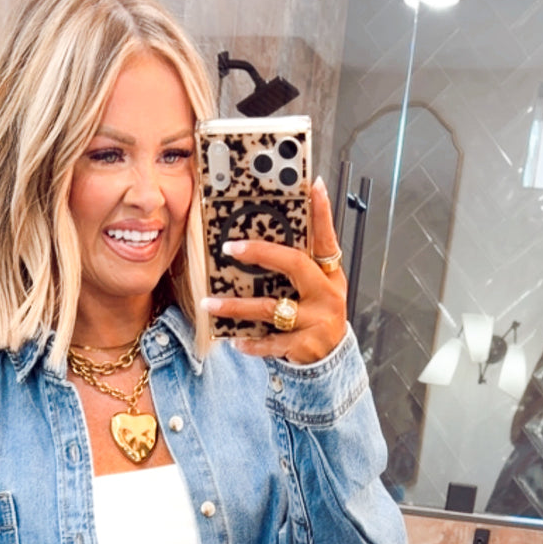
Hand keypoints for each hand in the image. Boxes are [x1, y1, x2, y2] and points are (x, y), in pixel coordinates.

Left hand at [201, 178, 346, 364]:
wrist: (333, 358)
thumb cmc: (319, 314)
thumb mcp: (320, 286)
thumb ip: (303, 262)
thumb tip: (274, 231)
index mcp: (330, 274)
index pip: (326, 238)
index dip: (321, 212)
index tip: (313, 185)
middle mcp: (326, 294)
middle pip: (293, 264)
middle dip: (260, 252)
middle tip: (230, 248)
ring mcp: (315, 321)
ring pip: (269, 308)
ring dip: (236, 306)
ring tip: (209, 303)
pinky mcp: (303, 345)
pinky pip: (270, 342)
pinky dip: (250, 343)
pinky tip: (235, 340)